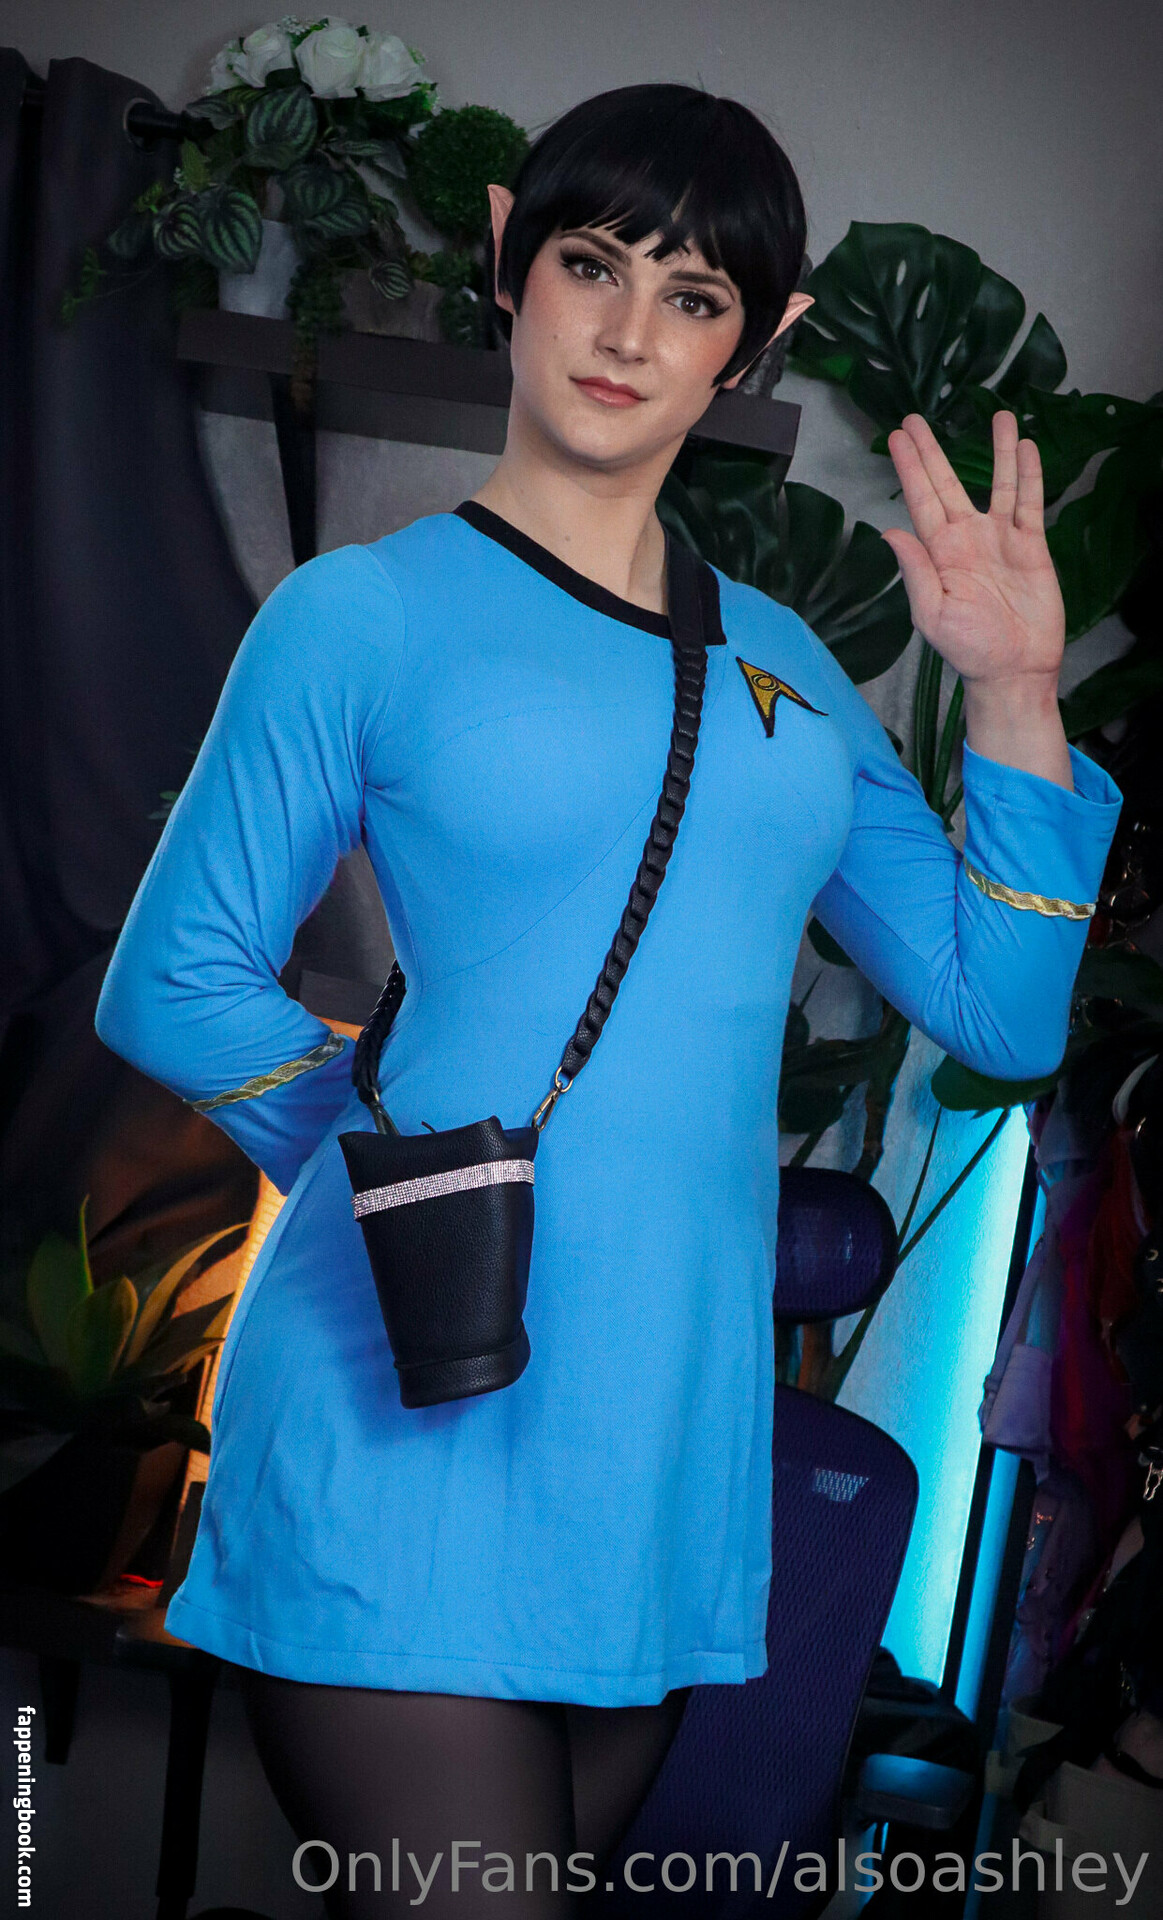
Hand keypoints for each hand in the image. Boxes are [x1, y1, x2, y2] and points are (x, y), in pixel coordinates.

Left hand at [881, 410, 1064, 690]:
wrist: (1014, 668)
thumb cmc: (970, 649)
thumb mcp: (934, 614)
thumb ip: (916, 572)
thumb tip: (891, 533)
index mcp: (940, 552)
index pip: (921, 500)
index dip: (911, 467)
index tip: (898, 437)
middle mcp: (968, 537)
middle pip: (948, 483)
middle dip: (933, 451)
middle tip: (916, 418)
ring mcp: (1001, 538)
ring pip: (998, 482)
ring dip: (998, 451)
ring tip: (998, 416)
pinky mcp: (1032, 545)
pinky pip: (1030, 502)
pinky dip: (1030, 475)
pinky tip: (1027, 448)